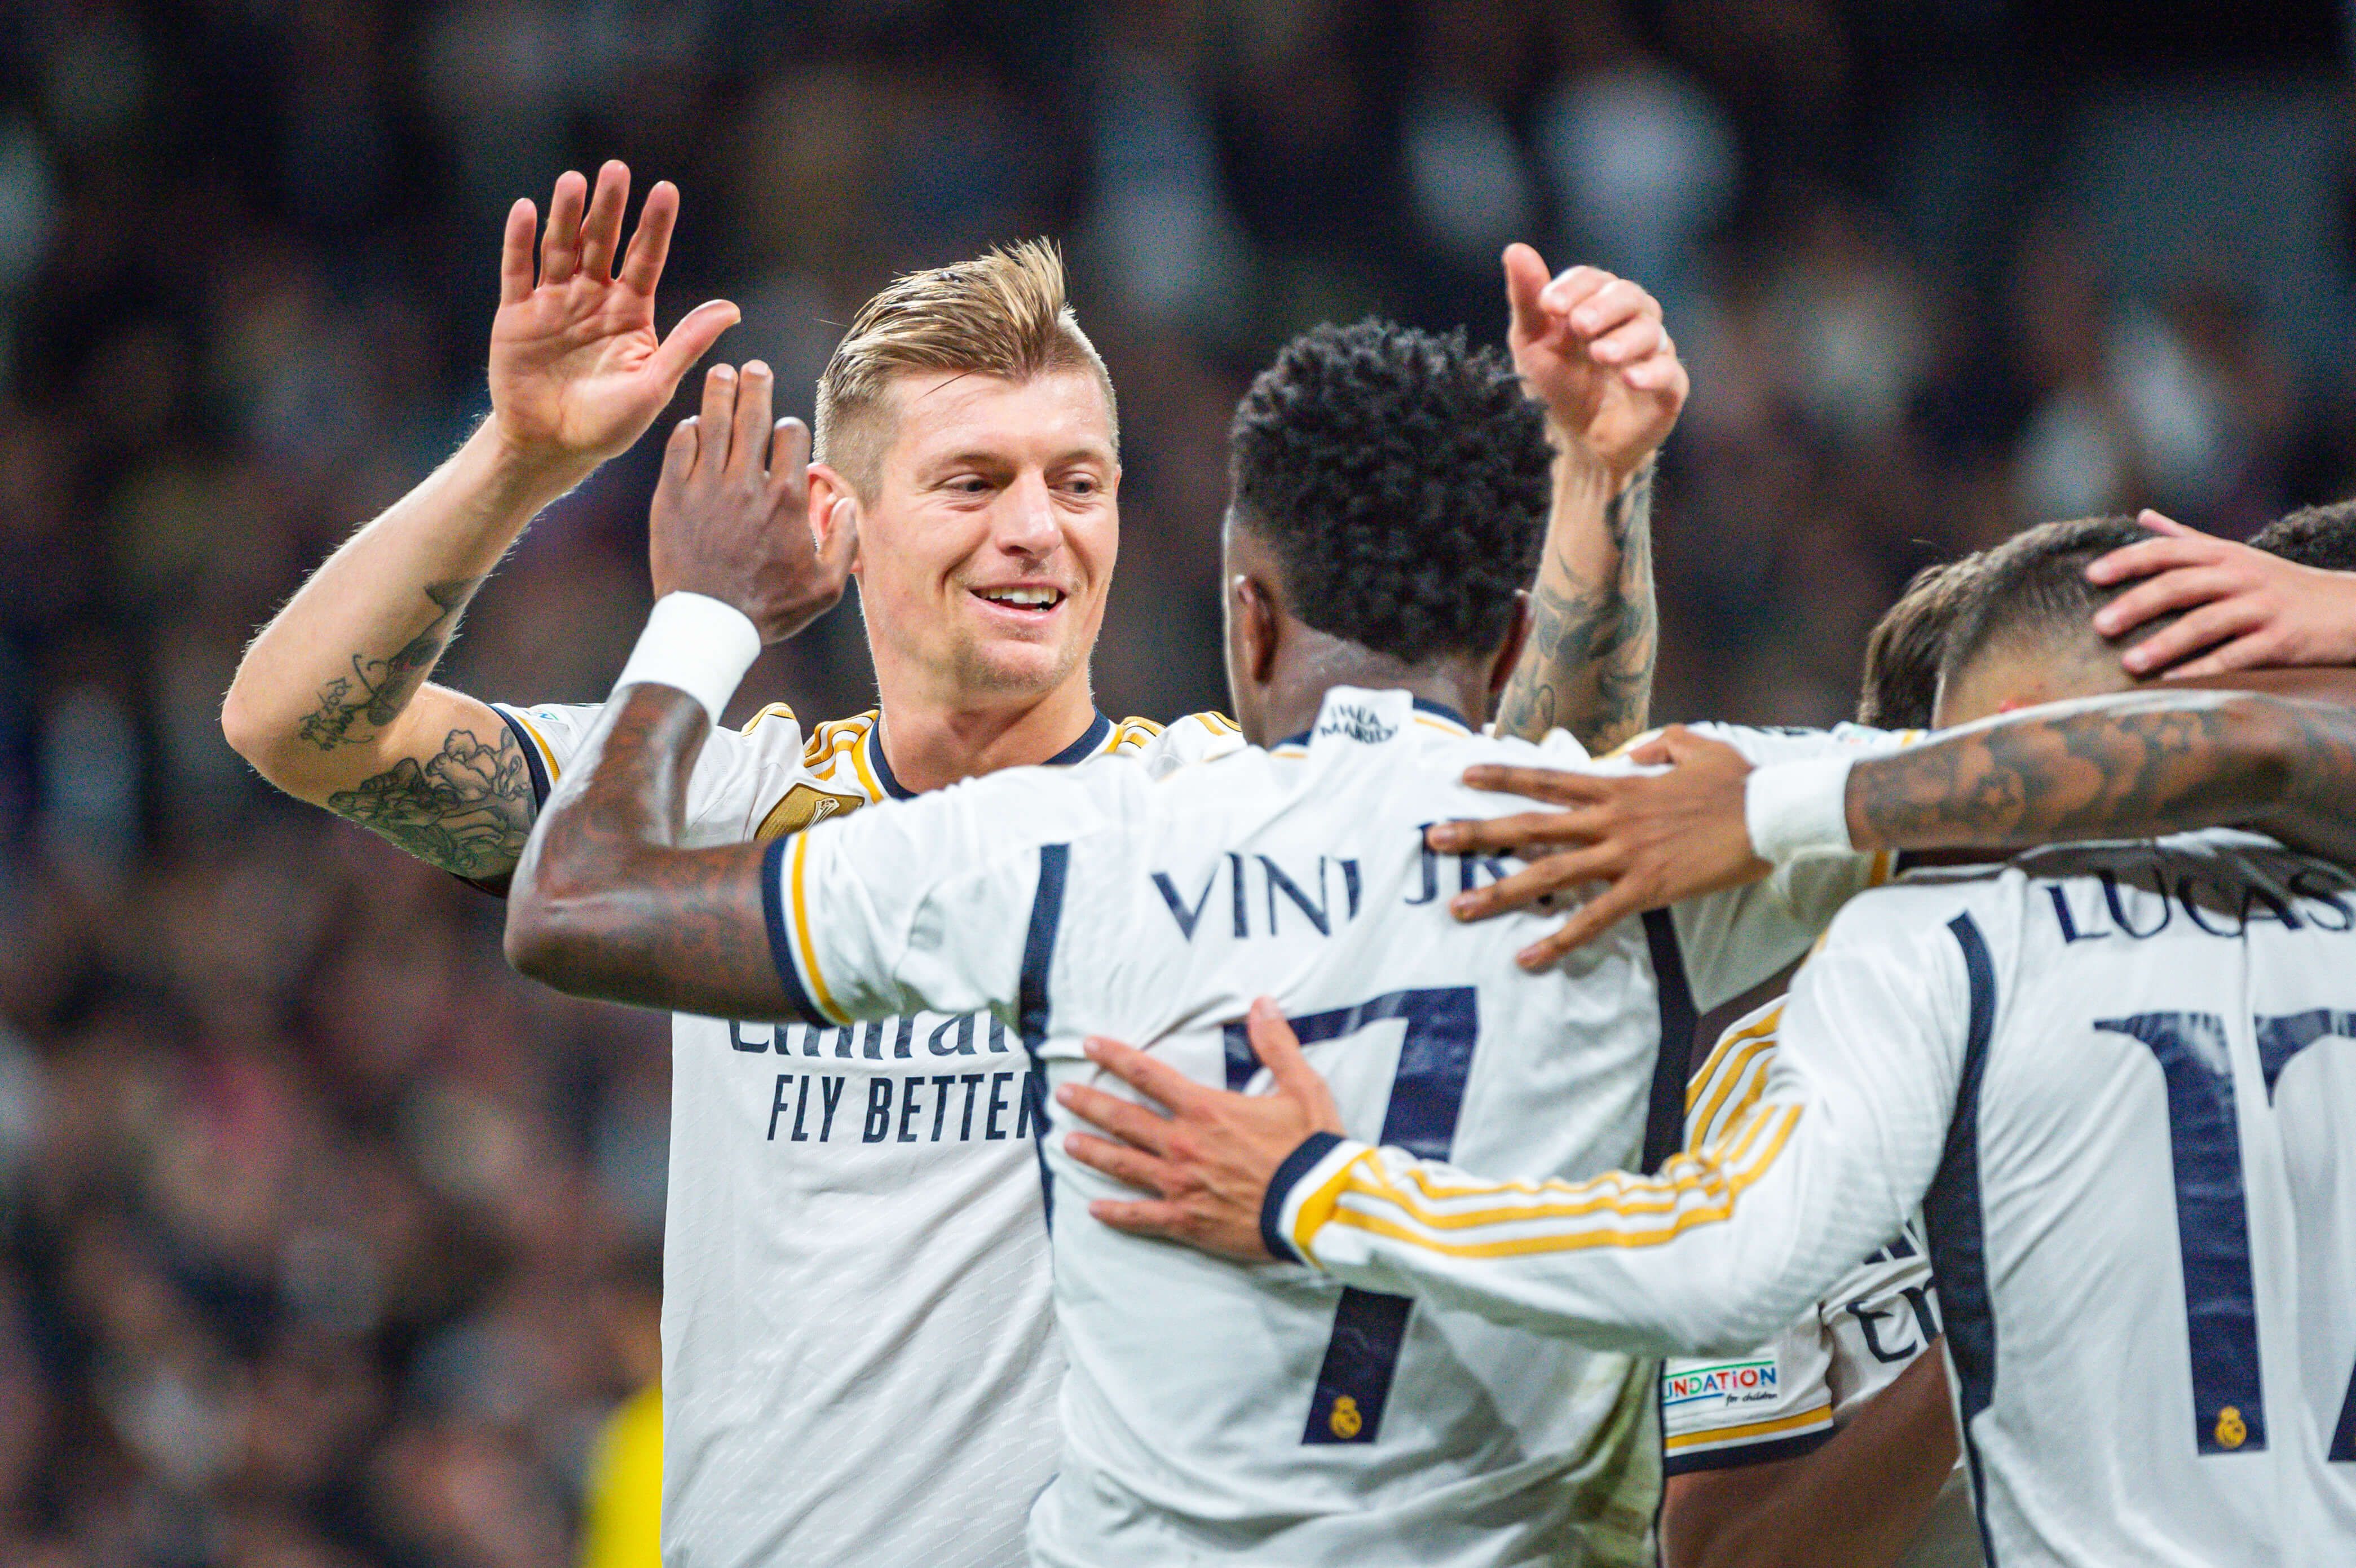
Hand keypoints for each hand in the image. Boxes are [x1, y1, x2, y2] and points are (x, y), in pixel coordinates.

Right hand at [489, 161, 740, 476]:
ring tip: (573, 181)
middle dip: (610, 207)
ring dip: (565, 214)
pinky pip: (517, 271)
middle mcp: (592, 298)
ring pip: (560, 248)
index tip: (666, 190)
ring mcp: (553, 303)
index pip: (645, 259)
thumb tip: (733, 309)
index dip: (654, 226)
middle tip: (617, 169)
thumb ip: (687, 344)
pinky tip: (527, 209)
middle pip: (602, 242)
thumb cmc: (608, 424)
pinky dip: (520, 240)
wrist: (553, 448)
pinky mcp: (516, 315)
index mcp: (630, 312)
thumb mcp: (654, 385)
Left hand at [650, 362, 855, 641]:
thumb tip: (846, 503)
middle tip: (753, 368)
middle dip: (755, 385)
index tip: (785, 432)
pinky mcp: (671, 495)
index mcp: (787, 499)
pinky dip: (688, 430)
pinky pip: (679, 446)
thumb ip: (845, 541)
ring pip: (714, 421)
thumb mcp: (826, 586)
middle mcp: (747, 483)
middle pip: (753, 415)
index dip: (790, 427)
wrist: (709, 624)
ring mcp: (706, 486)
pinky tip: (693, 424)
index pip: (792, 436)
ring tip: (721, 373)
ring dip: (719, 392)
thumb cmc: (770, 609)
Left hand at [1058, 998, 1344, 1262]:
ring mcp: (1180, 1184)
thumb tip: (1262, 1003)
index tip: (1088, 1045)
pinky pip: (1141, 1217)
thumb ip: (1276, 1044)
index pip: (1148, 1075)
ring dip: (1092, 1152)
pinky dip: (1115, 1214)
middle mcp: (1183, 1144)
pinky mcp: (1187, 1220)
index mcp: (1205, 1109)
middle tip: (1062, 1096)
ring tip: (1065, 1143)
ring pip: (1123, 1164)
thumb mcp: (1301, 1087)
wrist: (1318, 1207)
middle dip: (1089, 1104)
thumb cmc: (1311, 1148)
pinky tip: (1093, 1209)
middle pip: (1123, 1118)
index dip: (1115, 1057)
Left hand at [1426, 725, 1767, 968]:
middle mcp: (1611, 818)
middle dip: (1479, 833)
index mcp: (1619, 786)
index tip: (1462, 775)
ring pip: (1550, 874)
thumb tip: (1640, 751)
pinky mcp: (1647, 887)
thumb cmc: (1740, 782)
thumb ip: (1661, 744)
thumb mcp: (1696, 746)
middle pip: (1531, 824)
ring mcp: (1626, 854)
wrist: (1773, 811)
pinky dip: (1560, 939)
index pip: (1548, 778)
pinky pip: (1595, 918)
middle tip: (1433, 840)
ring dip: (1500, 892)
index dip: (1504, 775)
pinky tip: (1528, 958)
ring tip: (1458, 908)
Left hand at [1503, 244, 1687, 486]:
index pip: (1594, 280)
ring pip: (1651, 332)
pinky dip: (1652, 372)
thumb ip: (1528, 302)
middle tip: (1579, 325)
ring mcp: (1652, 354)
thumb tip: (1515, 248)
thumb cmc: (1554, 387)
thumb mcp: (1532, 345)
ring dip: (1625, 339)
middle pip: (1629, 297)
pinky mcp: (1668, 389)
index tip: (1549, 305)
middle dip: (1604, 308)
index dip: (1575, 287)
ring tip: (1601, 354)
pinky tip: (1631, 377)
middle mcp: (1630, 322)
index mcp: (1596, 305)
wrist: (1574, 444)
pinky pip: (1670, 374)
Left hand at [2087, 510, 2355, 676]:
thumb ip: (2189, 538)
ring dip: (2164, 643)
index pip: (2168, 551)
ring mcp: (2263, 608)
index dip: (2129, 561)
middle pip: (2180, 585)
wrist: (2351, 609)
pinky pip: (2235, 657)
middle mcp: (2242, 576)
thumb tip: (2144, 517)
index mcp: (2225, 554)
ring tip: (2128, 663)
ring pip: (2205, 622)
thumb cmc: (2282, 585)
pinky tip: (2171, 683)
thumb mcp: (2237, 555)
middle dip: (2136, 604)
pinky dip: (2202, 670)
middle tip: (2099, 626)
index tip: (2091, 576)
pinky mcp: (2281, 641)